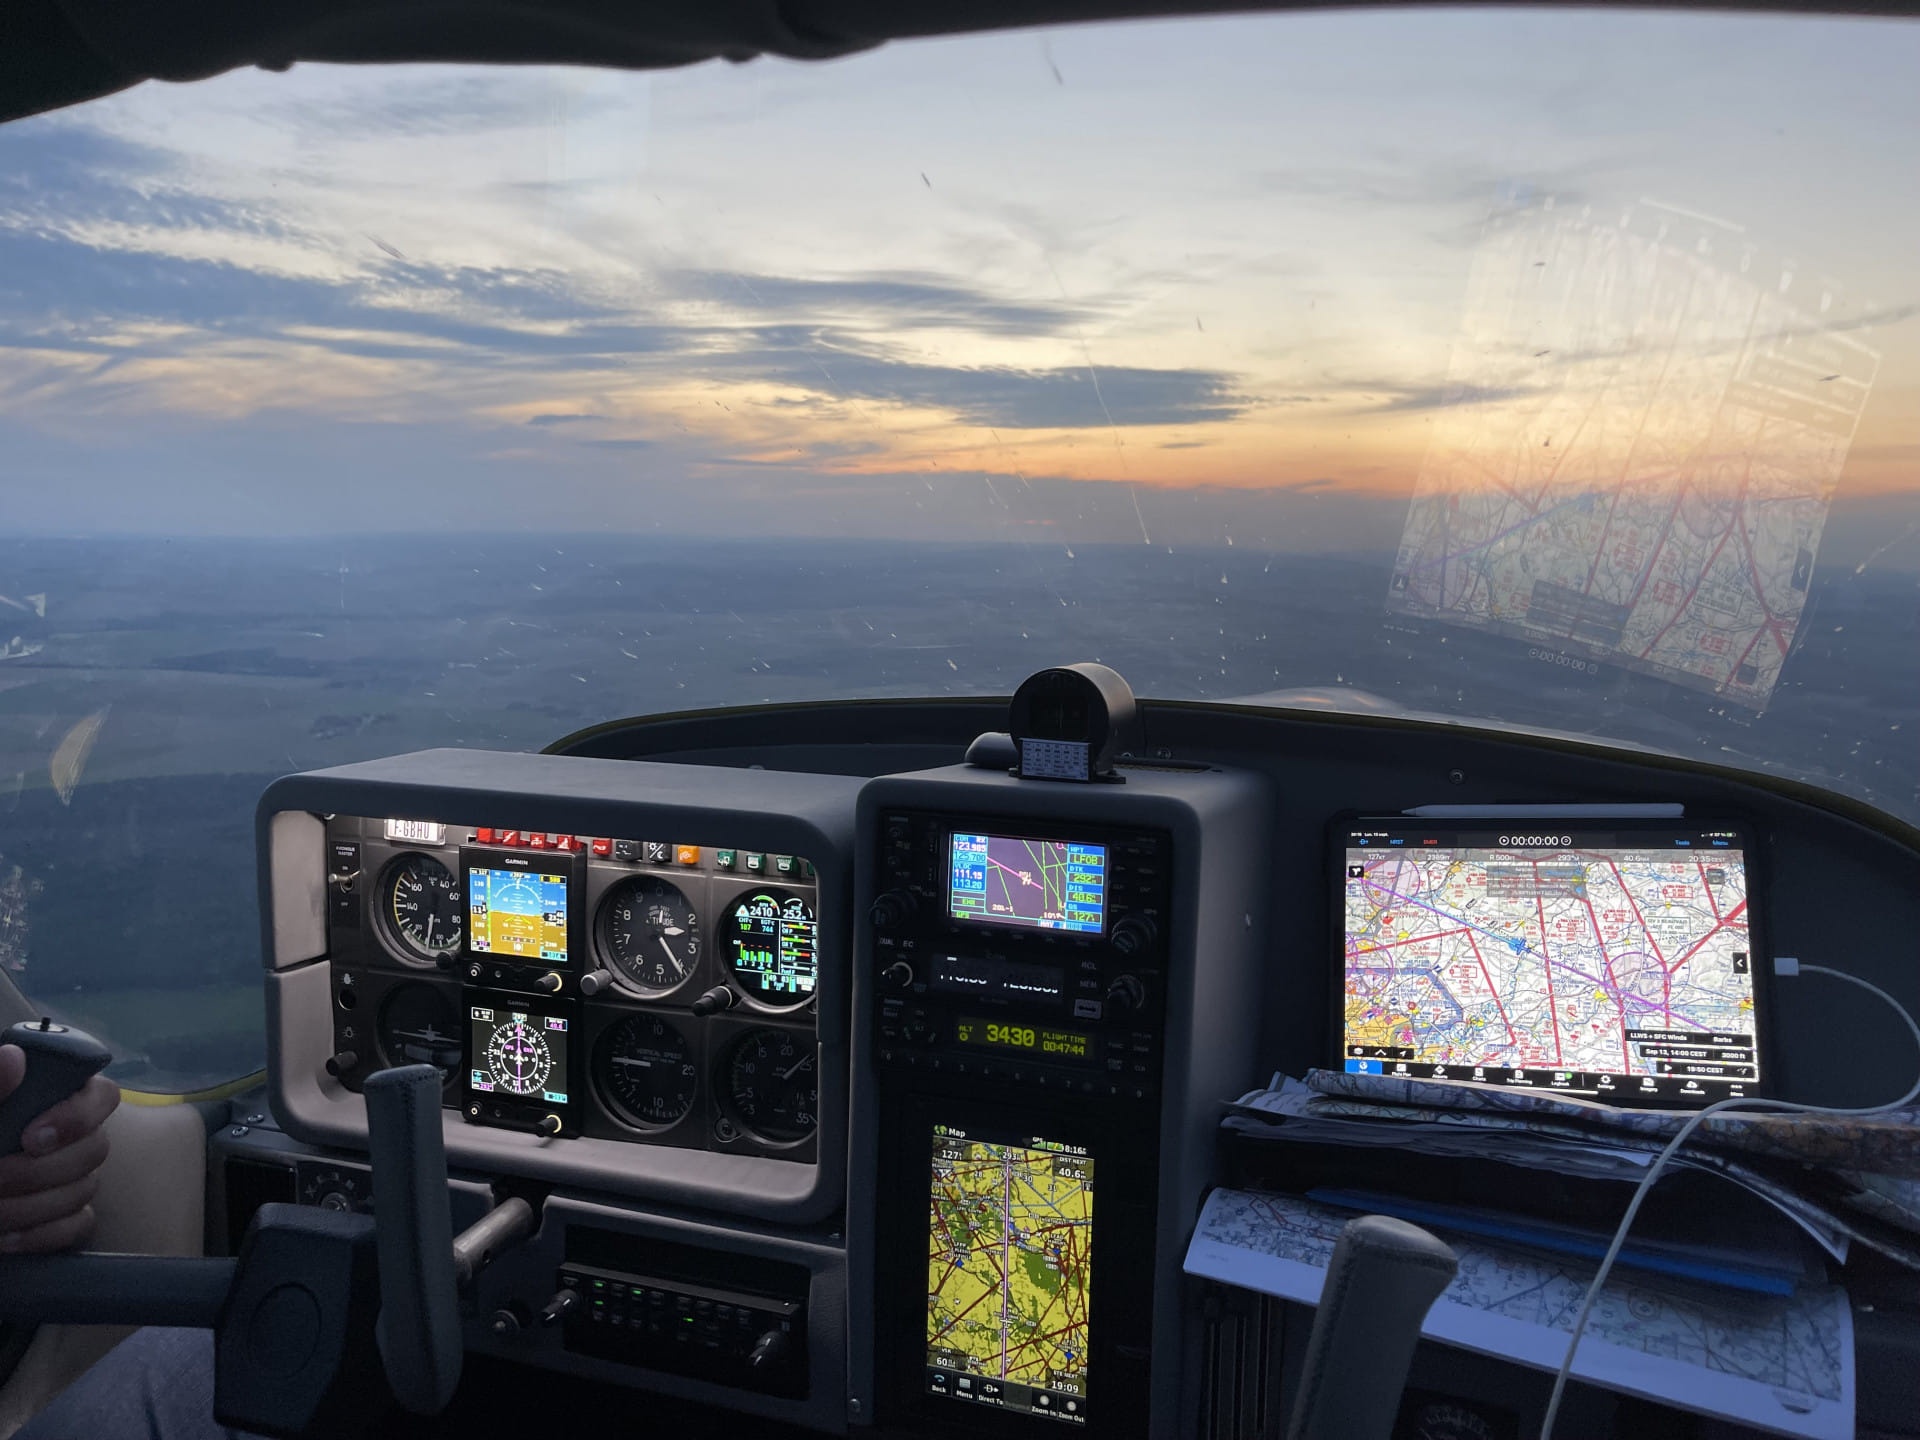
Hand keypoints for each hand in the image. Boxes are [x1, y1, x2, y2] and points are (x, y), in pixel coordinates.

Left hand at [0, 1042, 119, 1252]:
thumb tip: (13, 1057)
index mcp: (58, 1096)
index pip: (103, 1096)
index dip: (77, 1118)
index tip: (30, 1138)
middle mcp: (76, 1134)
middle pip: (95, 1149)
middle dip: (40, 1172)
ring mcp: (75, 1176)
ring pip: (84, 1190)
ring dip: (32, 1206)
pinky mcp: (68, 1215)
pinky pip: (77, 1226)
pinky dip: (42, 1235)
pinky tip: (5, 1238)